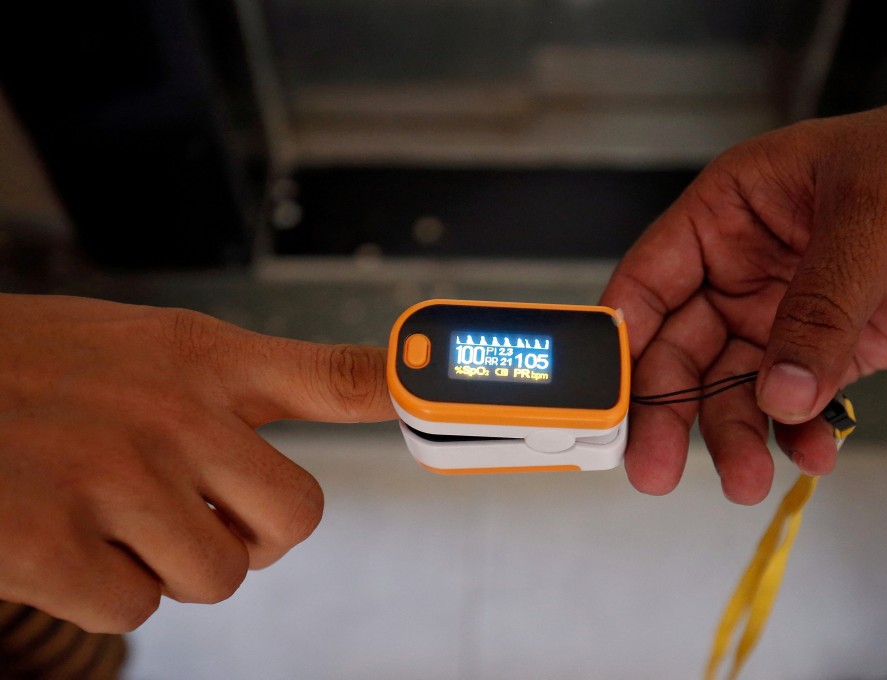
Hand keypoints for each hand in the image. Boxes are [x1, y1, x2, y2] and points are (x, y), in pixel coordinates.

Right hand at [0, 293, 394, 631]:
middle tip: (207, 516)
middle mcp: (174, 413)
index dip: (401, 391)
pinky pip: (137, 607)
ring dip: (172, 563)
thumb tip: (339, 405)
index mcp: (202, 359)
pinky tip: (65, 537)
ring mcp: (115, 478)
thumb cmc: (38, 368)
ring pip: (217, 576)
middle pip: (296, 519)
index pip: (334, 375)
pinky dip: (106, 589)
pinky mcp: (52, 543)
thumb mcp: (150, 346)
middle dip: (255, 534)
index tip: (437, 400)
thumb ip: (246, 382)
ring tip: (113, 514)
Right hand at [601, 72, 886, 502]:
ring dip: (734, 435)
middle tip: (658, 466)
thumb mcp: (874, 217)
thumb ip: (820, 306)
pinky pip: (795, 403)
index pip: (650, 280)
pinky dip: (798, 435)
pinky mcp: (832, 351)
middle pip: (679, 349)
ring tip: (746, 477)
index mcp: (729, 212)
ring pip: (733, 388)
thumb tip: (777, 389)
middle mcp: (743, 268)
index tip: (606, 400)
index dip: (620, 341)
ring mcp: (785, 313)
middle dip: (669, 410)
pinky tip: (811, 452)